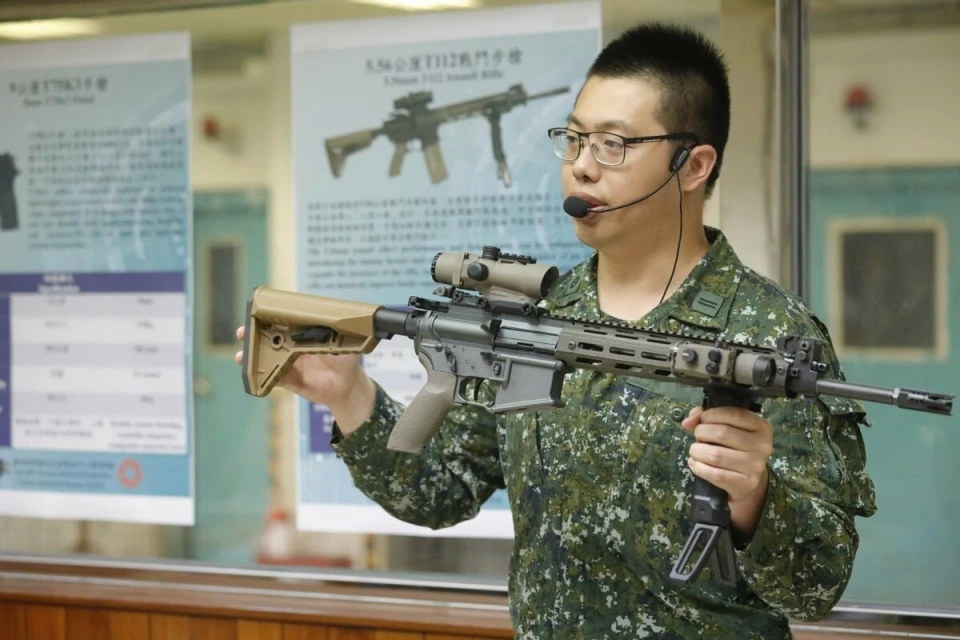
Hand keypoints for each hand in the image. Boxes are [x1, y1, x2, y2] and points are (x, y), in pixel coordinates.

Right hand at [235, 325, 375, 434]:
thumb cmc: (346, 359)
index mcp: (304, 334)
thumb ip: (337, 333)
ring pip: (266, 358)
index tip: (255, 313)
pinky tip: (254, 377)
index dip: (268, 317)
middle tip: (242, 332)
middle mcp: (293, 347)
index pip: (282, 322)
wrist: (348, 386)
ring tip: (242, 357)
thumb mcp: (345, 342)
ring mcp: (289, 364)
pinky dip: (263, 377)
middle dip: (252, 334)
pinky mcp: (288, 381)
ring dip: (252, 357)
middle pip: (268, 338)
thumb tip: (334, 321)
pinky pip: (273, 378)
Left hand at [680, 406, 772, 539]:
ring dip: (697, 451)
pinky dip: (699, 467)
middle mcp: (762, 446)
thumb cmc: (734, 448)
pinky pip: (715, 474)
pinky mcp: (745, 483)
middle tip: (699, 437)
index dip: (712, 414)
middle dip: (702, 433)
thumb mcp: (728, 427)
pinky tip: (695, 463)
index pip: (734, 414)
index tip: (703, 419)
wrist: (747, 481)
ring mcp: (754, 466)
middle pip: (722, 433)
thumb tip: (688, 422)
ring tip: (695, 451)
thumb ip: (706, 417)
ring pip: (715, 455)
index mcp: (761, 427)